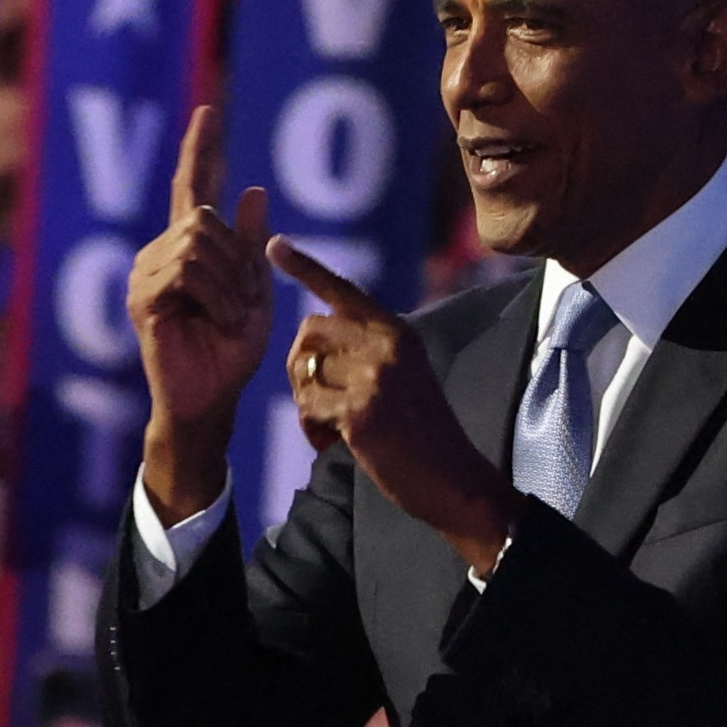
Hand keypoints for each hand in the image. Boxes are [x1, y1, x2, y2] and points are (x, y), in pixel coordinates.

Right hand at [129, 107, 271, 521]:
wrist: (211, 398)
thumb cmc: (231, 352)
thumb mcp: (255, 291)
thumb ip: (250, 244)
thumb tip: (253, 188)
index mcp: (190, 247)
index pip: (195, 187)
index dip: (202, 150)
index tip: (210, 112)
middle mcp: (162, 252)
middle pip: (205, 218)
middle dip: (237, 260)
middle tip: (243, 304)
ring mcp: (146, 273)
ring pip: (197, 243)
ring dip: (229, 283)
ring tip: (229, 318)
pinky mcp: (142, 297)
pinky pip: (186, 271)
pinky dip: (215, 297)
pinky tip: (215, 321)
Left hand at [274, 238, 518, 574]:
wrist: (453, 480)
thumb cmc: (422, 434)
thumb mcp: (403, 375)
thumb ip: (367, 350)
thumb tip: (310, 336)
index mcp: (397, 332)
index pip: (344, 291)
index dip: (305, 267)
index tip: (273, 245)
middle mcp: (387, 345)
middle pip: (309, 331)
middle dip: (298, 365)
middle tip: (315, 400)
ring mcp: (374, 376)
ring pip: (305, 372)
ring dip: (307, 405)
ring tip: (332, 429)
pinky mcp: (361, 411)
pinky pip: (308, 407)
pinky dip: (312, 429)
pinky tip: (335, 443)